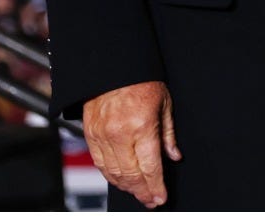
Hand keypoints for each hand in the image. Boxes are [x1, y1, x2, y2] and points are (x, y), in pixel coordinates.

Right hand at [82, 80, 178, 208]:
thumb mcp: (164, 102)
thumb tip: (174, 156)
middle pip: (130, 175)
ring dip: (126, 187)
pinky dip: (110, 175)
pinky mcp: (90, 134)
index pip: (150, 167)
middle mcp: (119, 135)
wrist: (110, 65)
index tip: (161, 197)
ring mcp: (101, 136)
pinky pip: (100, 163)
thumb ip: (168, 133)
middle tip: (151, 200)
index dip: (156, 186)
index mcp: (141, 126)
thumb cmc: (140, 80)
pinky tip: (120, 181)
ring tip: (138, 194)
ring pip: (113, 173)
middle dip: (142, 191)